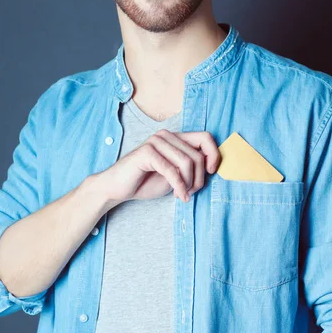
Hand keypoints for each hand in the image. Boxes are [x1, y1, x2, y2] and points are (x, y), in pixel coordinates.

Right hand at [97, 129, 220, 206]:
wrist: (117, 188)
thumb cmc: (145, 181)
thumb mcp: (175, 174)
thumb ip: (191, 167)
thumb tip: (211, 167)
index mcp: (174, 137)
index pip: (205, 137)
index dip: (214, 154)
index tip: (211, 172)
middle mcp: (166, 135)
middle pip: (198, 155)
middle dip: (198, 178)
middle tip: (190, 192)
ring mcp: (155, 142)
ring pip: (187, 162)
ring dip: (189, 183)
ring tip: (183, 194)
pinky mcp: (146, 152)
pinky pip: (172, 170)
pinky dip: (179, 186)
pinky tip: (179, 197)